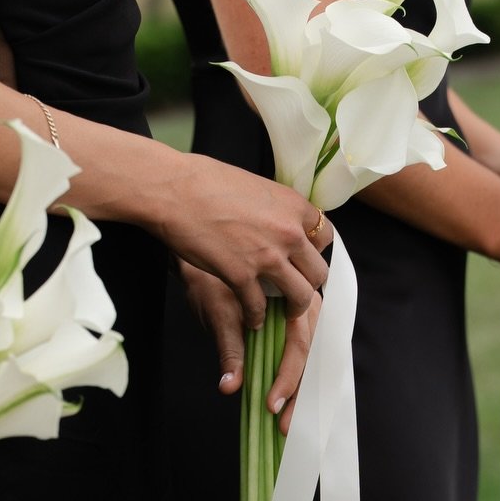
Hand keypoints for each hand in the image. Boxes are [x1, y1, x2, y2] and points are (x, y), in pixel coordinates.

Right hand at [162, 155, 331, 325]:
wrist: (174, 190)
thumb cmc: (205, 181)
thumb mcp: (255, 185)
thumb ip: (274, 208)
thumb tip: (277, 220)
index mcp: (294, 206)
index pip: (325, 237)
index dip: (315, 252)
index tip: (303, 259)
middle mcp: (289, 232)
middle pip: (318, 271)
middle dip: (309, 284)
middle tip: (296, 291)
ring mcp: (267, 256)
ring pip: (300, 295)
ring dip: (293, 308)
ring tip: (283, 312)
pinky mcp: (241, 276)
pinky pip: (259, 307)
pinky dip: (256, 317)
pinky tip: (251, 319)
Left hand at [181, 261, 320, 433]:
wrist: (207, 252)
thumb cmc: (212, 280)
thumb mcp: (218, 313)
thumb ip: (229, 349)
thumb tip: (229, 386)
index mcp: (292, 296)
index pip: (300, 344)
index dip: (288, 378)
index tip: (273, 406)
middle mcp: (307, 305)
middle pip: (313, 356)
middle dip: (299, 394)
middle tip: (284, 427)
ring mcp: (306, 315)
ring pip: (314, 359)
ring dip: (301, 393)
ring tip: (285, 424)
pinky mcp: (296, 325)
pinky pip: (306, 355)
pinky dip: (299, 382)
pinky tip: (292, 407)